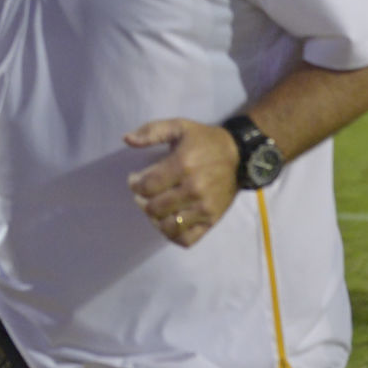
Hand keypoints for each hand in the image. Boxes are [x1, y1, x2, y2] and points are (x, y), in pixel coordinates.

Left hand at [125, 118, 238, 247]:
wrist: (240, 155)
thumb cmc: (205, 141)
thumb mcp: (179, 127)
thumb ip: (152, 131)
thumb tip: (127, 140)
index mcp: (183, 165)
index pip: (147, 186)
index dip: (135, 184)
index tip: (136, 180)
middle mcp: (193, 189)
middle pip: (154, 208)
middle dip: (143, 201)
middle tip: (145, 194)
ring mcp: (204, 208)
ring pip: (167, 227)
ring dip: (155, 220)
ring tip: (155, 208)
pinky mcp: (211, 220)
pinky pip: (186, 240)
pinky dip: (172, 235)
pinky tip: (167, 223)